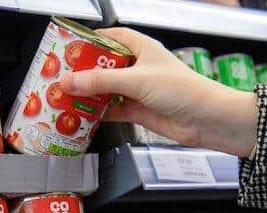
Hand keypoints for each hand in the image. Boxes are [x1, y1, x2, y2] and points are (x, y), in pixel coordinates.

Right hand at [59, 28, 256, 157]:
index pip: (111, 37)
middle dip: (83, 72)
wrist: (205, 120)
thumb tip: (71, 81)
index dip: (91, 41)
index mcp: (141, 48)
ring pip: (104, 90)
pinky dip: (97, 114)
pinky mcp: (136, 110)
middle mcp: (138, 68)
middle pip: (103, 66)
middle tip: (61, 76)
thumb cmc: (183, 90)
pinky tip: (83, 116)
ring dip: (88, 95)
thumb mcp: (137, 80)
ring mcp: (136, 90)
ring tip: (65, 97)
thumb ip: (101, 81)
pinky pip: (110, 110)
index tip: (69, 48)